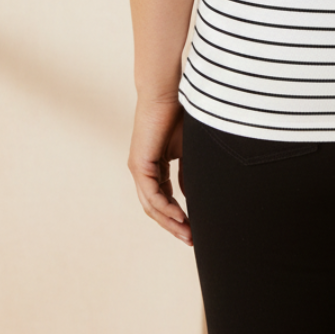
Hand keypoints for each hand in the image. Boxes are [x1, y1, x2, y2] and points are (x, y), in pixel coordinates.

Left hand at [128, 95, 191, 244]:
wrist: (167, 93)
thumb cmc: (179, 114)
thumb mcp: (189, 150)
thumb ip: (188, 173)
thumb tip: (190, 196)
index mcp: (154, 167)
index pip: (164, 199)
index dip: (179, 216)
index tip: (195, 229)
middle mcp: (143, 171)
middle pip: (156, 208)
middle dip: (174, 226)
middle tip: (191, 240)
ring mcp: (138, 169)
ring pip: (152, 205)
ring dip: (170, 222)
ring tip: (188, 234)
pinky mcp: (139, 165)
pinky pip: (152, 194)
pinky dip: (166, 208)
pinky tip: (181, 217)